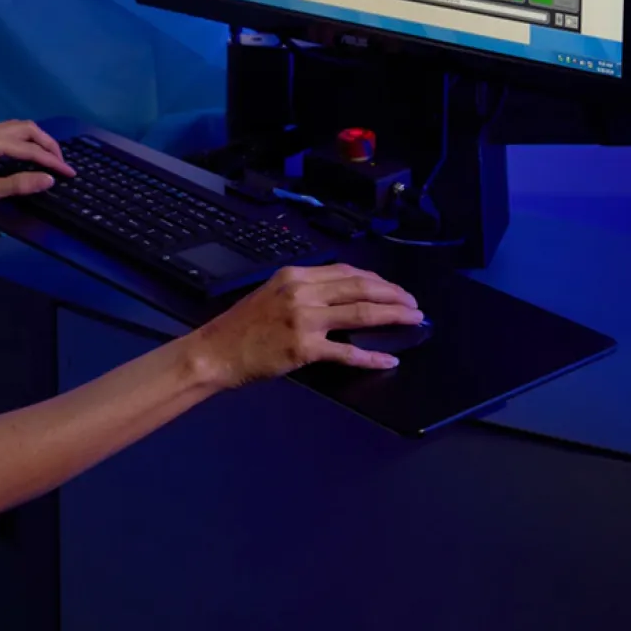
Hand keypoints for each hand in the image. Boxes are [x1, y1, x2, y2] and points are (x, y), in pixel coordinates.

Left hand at [0, 120, 75, 219]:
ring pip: (15, 127)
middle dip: (47, 144)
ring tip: (47, 158)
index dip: (52, 161)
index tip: (69, 173)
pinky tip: (24, 153)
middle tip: (61, 162)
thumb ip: (18, 184)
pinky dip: (20, 139)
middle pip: (26, 128)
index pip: (29, 148)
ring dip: (34, 140)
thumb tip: (48, 180)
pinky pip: (3, 131)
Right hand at [183, 264, 421, 387]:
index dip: (377, 279)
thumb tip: (342, 295)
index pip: (347, 271)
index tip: (394, 289)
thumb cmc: (243, 327)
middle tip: (414, 304)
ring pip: (360, 314)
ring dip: (392, 317)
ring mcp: (304, 320)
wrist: (216, 351)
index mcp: (296, 275)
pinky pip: (346, 352)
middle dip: (394, 295)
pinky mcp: (303, 348)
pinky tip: (388, 359)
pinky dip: (371, 356)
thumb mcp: (272, 294)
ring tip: (413, 321)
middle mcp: (302, 292)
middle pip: (360, 287)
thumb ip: (305, 290)